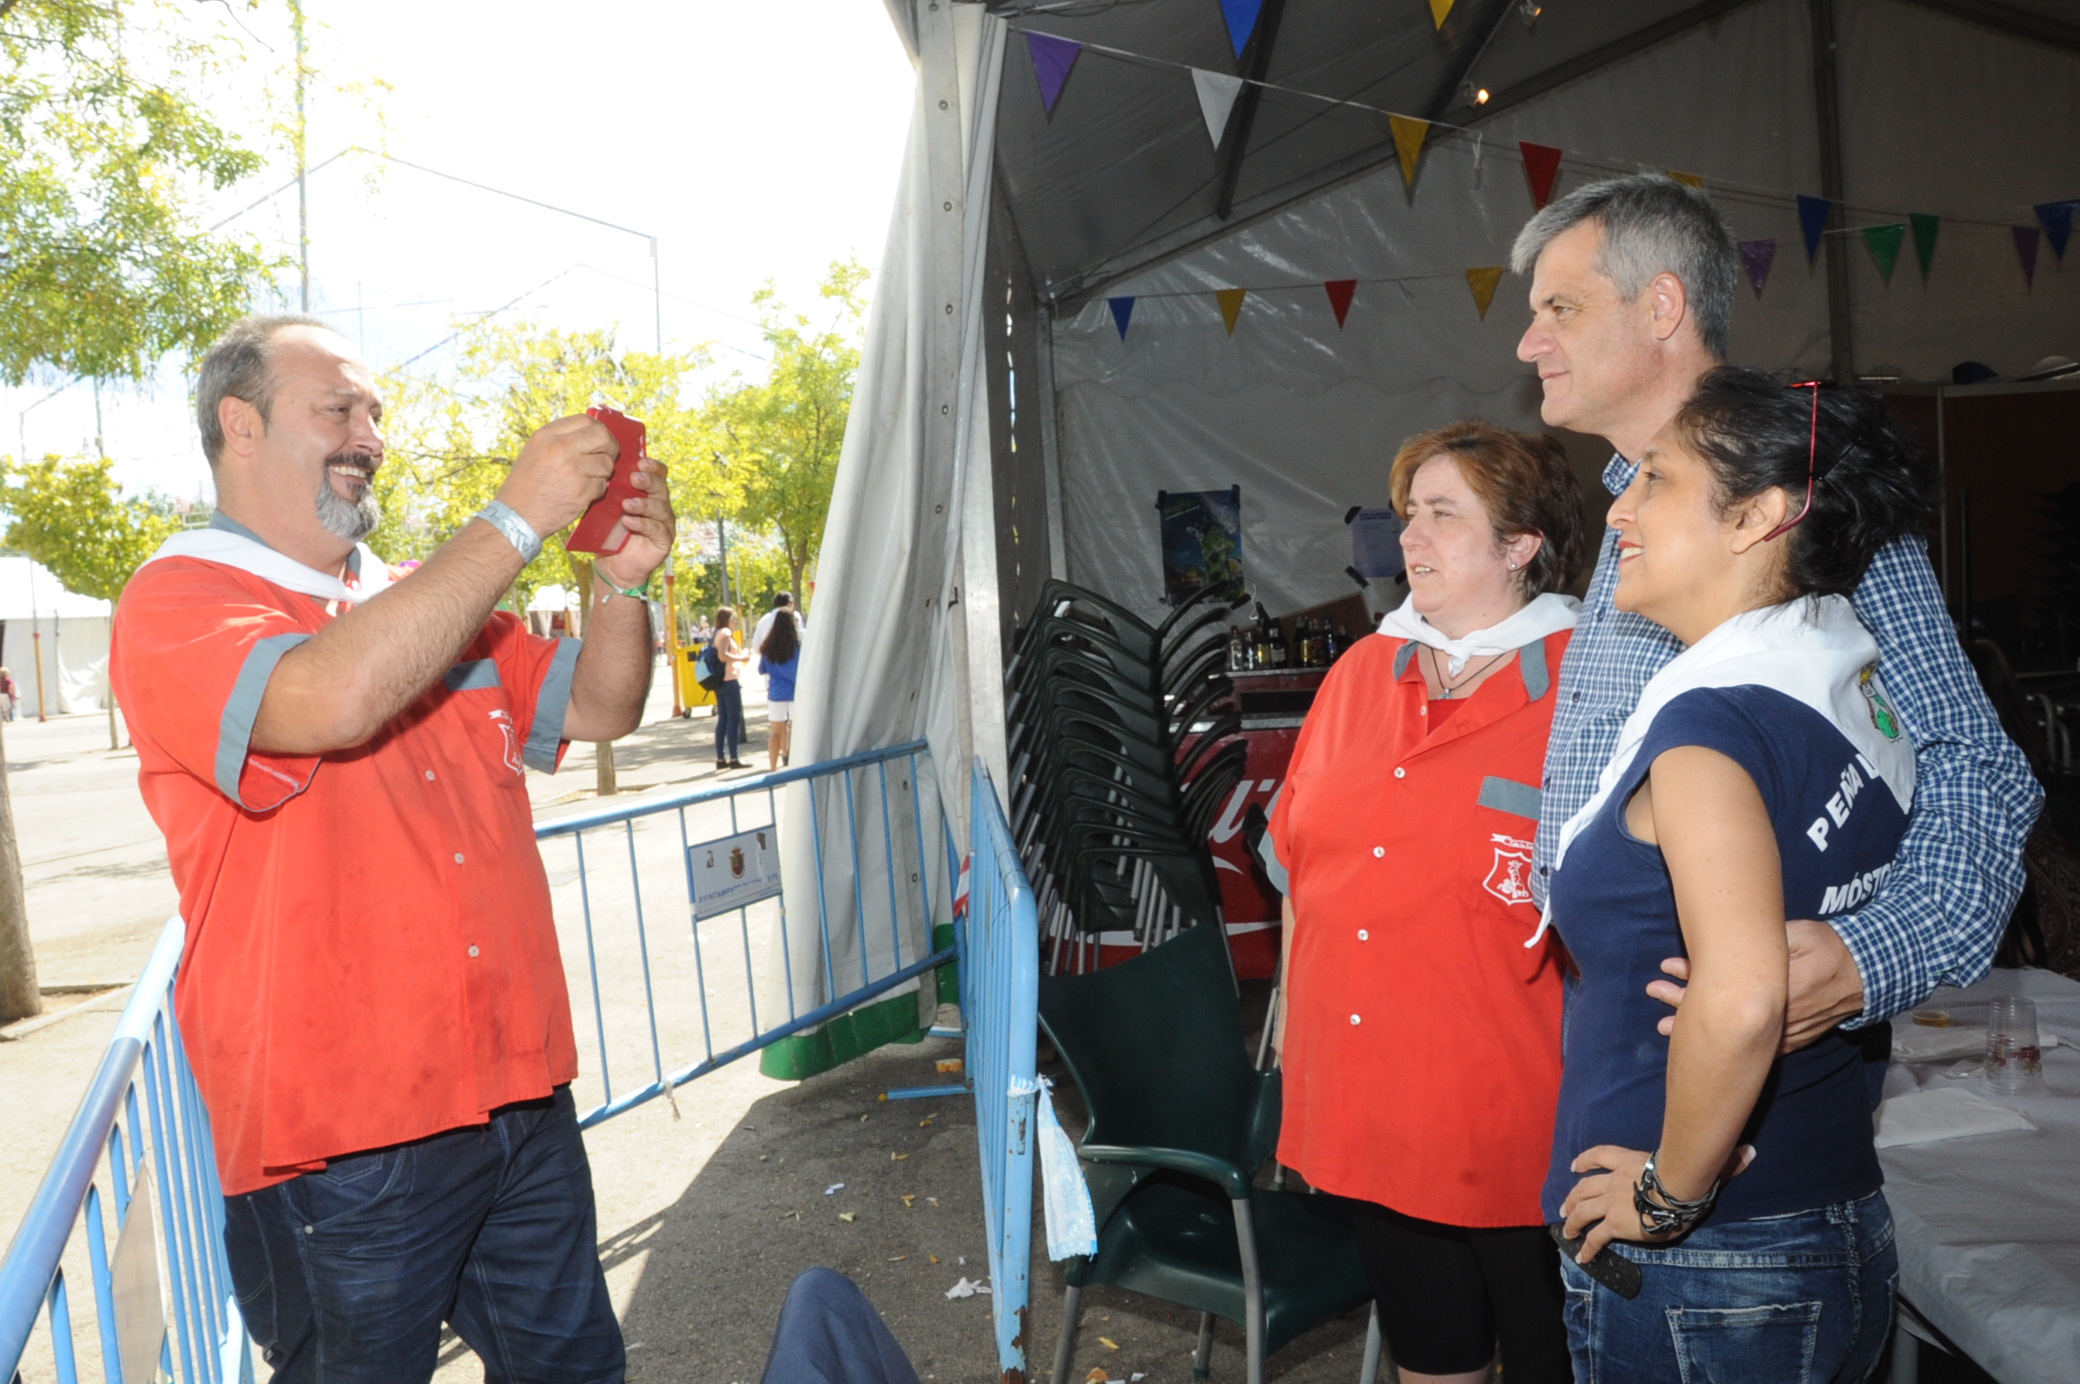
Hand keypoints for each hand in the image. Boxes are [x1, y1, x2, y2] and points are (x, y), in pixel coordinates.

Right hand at [496, 415, 619, 536]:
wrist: (516, 517)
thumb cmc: (527, 485)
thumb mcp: (536, 451)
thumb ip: (561, 440)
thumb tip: (592, 433)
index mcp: (547, 435)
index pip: (586, 420)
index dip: (599, 429)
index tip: (601, 440)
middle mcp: (560, 448)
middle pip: (602, 437)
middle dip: (610, 447)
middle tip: (607, 457)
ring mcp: (572, 470)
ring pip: (606, 463)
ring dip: (603, 472)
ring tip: (588, 479)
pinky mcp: (581, 491)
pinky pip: (602, 485)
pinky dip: (597, 490)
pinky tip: (583, 493)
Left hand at [592, 456, 674, 589]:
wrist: (613, 564)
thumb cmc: (609, 532)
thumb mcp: (607, 507)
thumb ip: (610, 491)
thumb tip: (600, 471)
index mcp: (648, 492)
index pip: (657, 474)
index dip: (652, 466)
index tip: (639, 462)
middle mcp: (660, 504)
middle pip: (661, 487)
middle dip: (648, 481)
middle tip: (634, 478)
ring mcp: (664, 522)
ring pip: (660, 508)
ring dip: (643, 504)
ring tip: (626, 504)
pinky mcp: (664, 540)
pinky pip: (656, 529)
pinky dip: (642, 524)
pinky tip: (628, 522)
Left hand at [1560, 1143, 1754, 1260]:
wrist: (1675, 1187)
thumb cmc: (1688, 1173)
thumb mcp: (1697, 1162)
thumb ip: (1721, 1161)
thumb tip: (1750, 1153)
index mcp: (1630, 1162)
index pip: (1601, 1155)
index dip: (1585, 1160)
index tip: (1575, 1166)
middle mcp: (1614, 1180)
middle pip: (1585, 1187)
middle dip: (1573, 1196)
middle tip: (1565, 1206)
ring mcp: (1611, 1202)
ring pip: (1583, 1210)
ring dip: (1573, 1220)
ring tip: (1567, 1230)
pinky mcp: (1614, 1223)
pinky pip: (1596, 1237)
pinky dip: (1587, 1247)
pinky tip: (1583, 1257)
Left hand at [1647, 919, 1864, 1051]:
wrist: (1864, 975)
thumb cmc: (1827, 947)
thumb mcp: (1796, 934)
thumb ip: (1761, 941)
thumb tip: (1724, 939)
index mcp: (1777, 986)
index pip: (1724, 983)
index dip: (1692, 976)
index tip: (1666, 967)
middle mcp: (1776, 1016)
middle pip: (1721, 1013)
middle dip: (1683, 1004)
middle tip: (1654, 993)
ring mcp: (1783, 1033)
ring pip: (1731, 1034)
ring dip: (1698, 1028)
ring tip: (1663, 1027)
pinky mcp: (1790, 1042)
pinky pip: (1751, 1048)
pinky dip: (1724, 1045)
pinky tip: (1701, 1044)